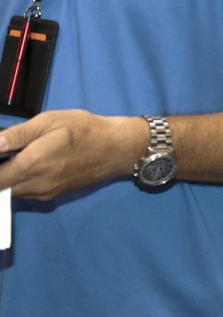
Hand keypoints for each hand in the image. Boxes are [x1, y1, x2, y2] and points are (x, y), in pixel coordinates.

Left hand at [0, 110, 145, 200]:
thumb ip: (19, 134)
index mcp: (32, 164)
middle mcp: (36, 185)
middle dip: (0, 173)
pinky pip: (27, 194)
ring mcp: (46, 193)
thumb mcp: (51, 121)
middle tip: (8, 155)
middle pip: (1, 188)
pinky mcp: (54, 196)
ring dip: (8, 179)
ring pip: (12, 192)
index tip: (1, 154)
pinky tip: (31, 167)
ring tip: (18, 159)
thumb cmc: (84, 130)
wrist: (117, 149)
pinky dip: (21, 183)